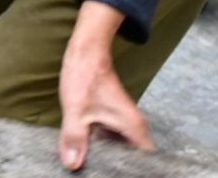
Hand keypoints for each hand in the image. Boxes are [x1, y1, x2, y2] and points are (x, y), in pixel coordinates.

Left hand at [57, 40, 153, 169]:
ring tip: (93, 165)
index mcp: (134, 127)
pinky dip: (104, 146)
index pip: (145, 162)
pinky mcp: (115, 118)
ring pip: (123, 149)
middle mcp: (135, 126)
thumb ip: (75, 139)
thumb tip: (72, 164)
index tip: (115, 174)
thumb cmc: (85, 76)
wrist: (86, 51)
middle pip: (134, 158)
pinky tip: (89, 150)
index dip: (133, 171)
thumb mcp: (76, 111)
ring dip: (109, 157)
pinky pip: (114, 139)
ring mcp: (126, 122)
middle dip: (118, 166)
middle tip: (98, 172)